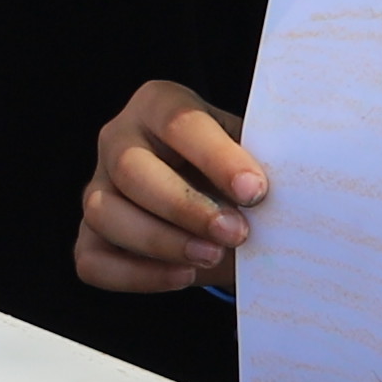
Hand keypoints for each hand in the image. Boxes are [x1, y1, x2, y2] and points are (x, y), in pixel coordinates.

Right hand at [76, 82, 269, 295]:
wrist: (218, 203)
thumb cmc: (235, 173)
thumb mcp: (250, 155)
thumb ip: (262, 165)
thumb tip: (292, 192)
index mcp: (158, 104)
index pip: (179, 123)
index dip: (217, 158)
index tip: (256, 190)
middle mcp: (118, 139)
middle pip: (130, 168)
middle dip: (185, 207)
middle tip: (236, 233)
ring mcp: (97, 188)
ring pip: (104, 212)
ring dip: (161, 241)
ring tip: (212, 257)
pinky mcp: (89, 236)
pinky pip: (93, 260)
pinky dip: (136, 275)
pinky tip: (182, 276)